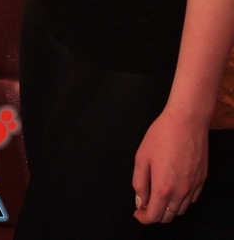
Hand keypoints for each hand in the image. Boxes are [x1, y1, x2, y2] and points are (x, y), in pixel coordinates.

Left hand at [132, 109, 207, 223]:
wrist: (186, 121)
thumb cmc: (162, 135)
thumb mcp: (141, 157)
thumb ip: (139, 182)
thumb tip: (140, 200)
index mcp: (163, 187)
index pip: (154, 216)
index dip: (144, 217)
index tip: (138, 212)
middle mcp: (181, 191)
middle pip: (168, 216)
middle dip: (155, 213)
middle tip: (146, 202)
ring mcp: (194, 186)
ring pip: (181, 209)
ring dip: (168, 207)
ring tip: (159, 194)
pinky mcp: (202, 179)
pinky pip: (192, 198)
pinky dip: (181, 199)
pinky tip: (174, 187)